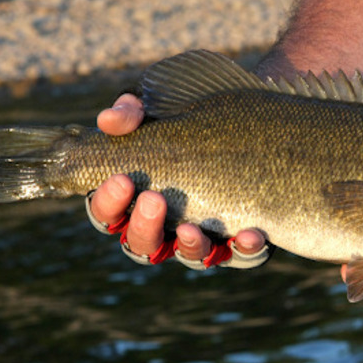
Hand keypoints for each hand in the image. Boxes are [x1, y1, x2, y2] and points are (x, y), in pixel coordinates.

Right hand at [89, 93, 266, 263]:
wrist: (253, 119)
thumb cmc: (192, 116)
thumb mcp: (159, 105)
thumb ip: (130, 111)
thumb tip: (110, 120)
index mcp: (138, 197)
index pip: (109, 214)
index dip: (108, 203)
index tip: (120, 179)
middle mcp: (168, 224)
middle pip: (142, 244)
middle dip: (143, 226)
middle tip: (152, 199)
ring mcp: (205, 235)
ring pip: (189, 256)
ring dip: (188, 246)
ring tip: (190, 228)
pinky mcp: (241, 240)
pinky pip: (243, 255)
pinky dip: (245, 248)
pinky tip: (249, 233)